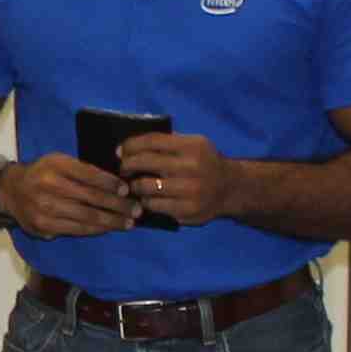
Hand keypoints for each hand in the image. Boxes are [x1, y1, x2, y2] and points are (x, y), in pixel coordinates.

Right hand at [0, 152, 137, 238]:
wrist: (12, 191)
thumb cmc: (43, 173)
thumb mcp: (59, 162)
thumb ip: (83, 170)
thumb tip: (116, 184)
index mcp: (56, 165)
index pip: (89, 175)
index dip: (111, 183)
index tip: (127, 190)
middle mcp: (50, 186)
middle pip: (91, 198)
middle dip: (118, 205)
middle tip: (137, 210)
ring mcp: (46, 208)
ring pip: (86, 217)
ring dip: (111, 221)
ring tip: (128, 223)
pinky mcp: (44, 226)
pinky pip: (76, 229)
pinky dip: (95, 230)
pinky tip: (107, 228)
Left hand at [113, 130, 239, 227]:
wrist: (230, 188)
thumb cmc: (205, 162)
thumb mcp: (195, 144)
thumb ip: (168, 142)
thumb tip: (131, 144)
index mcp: (191, 146)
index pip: (151, 141)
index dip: (130, 145)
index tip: (120, 151)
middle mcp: (191, 167)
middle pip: (144, 162)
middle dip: (126, 166)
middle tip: (123, 169)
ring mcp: (189, 191)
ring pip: (145, 187)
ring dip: (135, 186)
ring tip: (134, 185)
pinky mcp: (187, 211)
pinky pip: (154, 205)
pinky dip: (146, 202)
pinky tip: (147, 199)